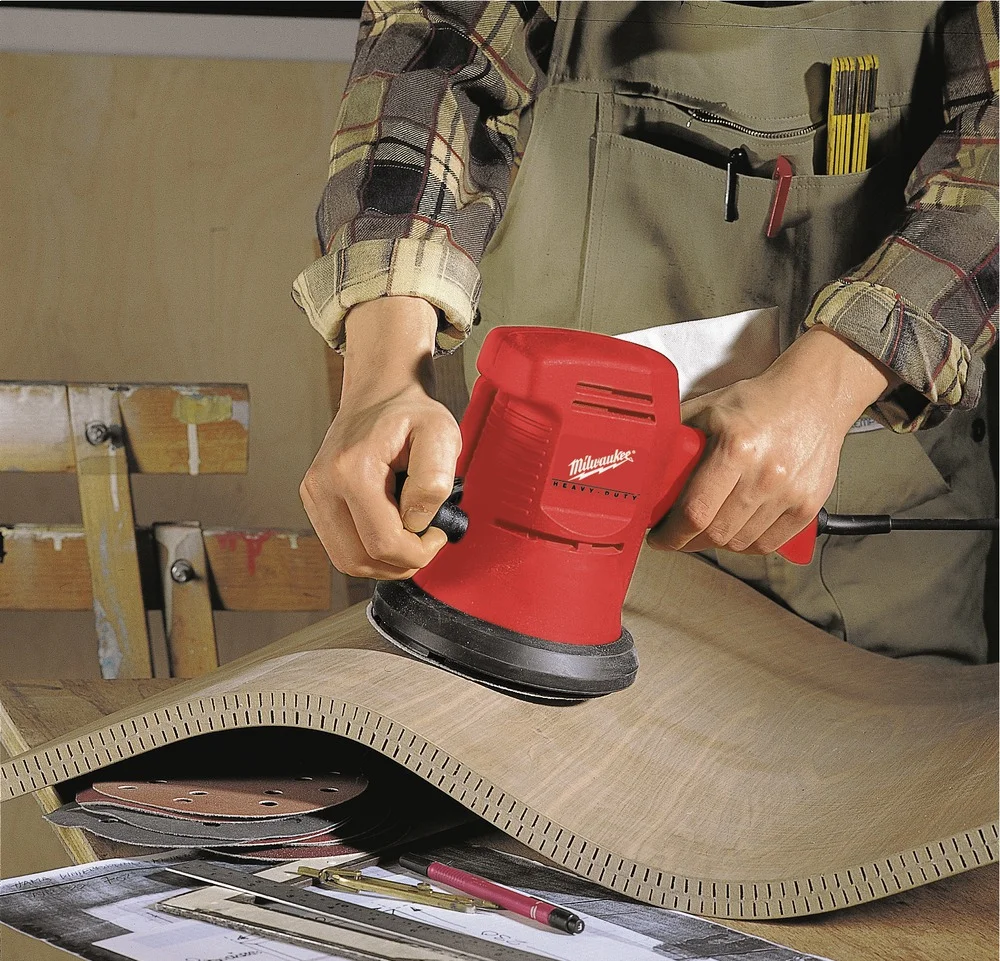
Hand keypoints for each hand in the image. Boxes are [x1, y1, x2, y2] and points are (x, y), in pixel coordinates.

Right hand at [300, 297, 462, 578]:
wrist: (380, 394)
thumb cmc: (411, 413)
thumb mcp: (441, 433)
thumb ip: (434, 479)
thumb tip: (417, 522)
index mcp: (352, 470)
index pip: (383, 543)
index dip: (418, 552)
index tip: (438, 533)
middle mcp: (323, 485)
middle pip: (360, 560)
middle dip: (401, 562)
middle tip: (426, 540)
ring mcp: (314, 494)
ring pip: (347, 561)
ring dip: (384, 562)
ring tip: (410, 536)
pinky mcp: (314, 501)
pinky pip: (341, 548)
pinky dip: (369, 551)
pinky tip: (391, 529)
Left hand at [649, 327, 896, 555]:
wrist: (814, 396)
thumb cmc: (761, 401)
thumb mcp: (708, 408)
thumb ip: (676, 434)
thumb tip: (644, 463)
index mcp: (736, 447)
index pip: (695, 511)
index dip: (671, 534)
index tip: (659, 536)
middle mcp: (766, 474)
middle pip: (716, 533)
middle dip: (687, 541)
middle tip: (676, 535)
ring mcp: (790, 493)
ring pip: (739, 543)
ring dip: (715, 543)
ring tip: (704, 530)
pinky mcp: (807, 505)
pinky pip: (767, 544)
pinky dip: (745, 545)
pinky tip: (733, 532)